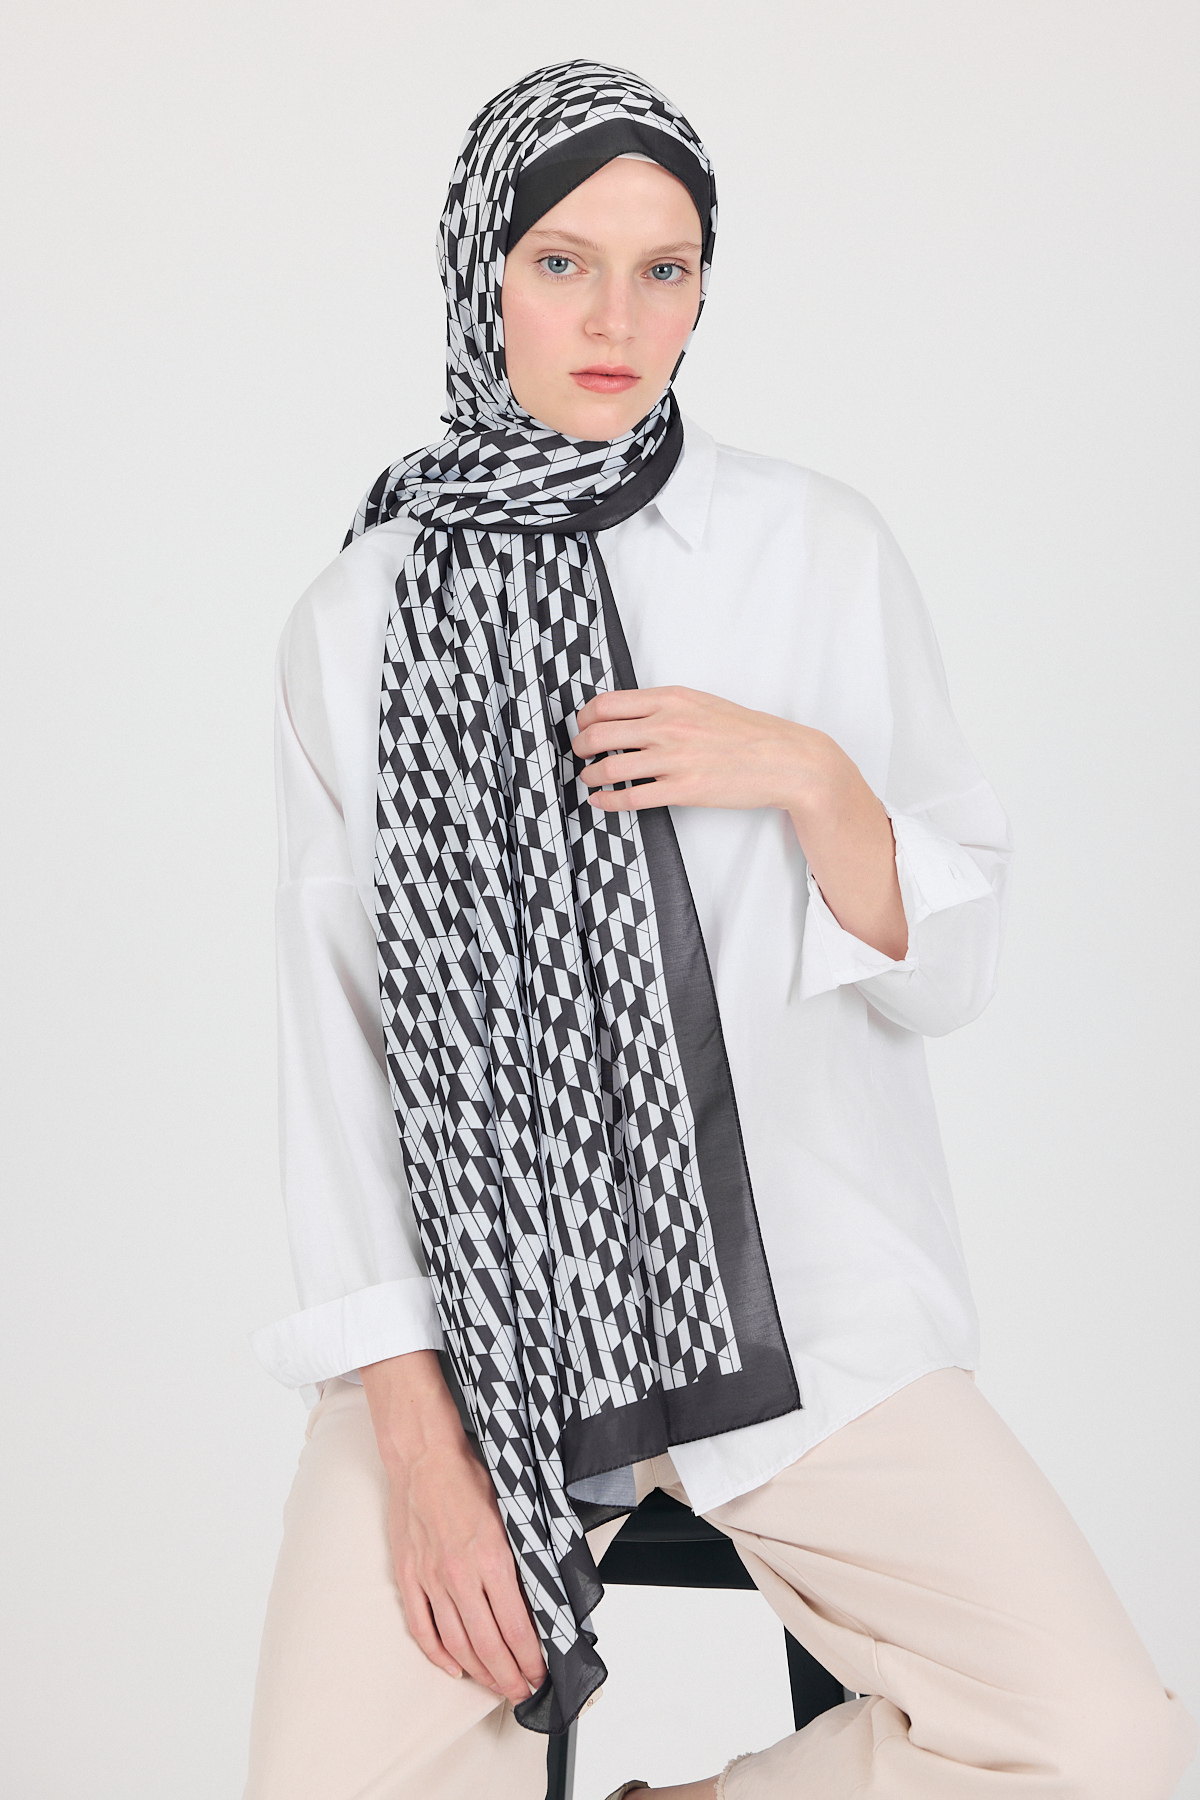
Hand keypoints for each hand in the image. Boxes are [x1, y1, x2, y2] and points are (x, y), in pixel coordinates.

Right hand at [359, 1351, 546, 1705]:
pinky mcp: (409, 1576)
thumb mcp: (511, 1511)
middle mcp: (459, 1575)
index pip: (517, 1625)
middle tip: (523, 1690)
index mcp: (491, 1557)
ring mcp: (430, 1579)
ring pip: (457, 1643)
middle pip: (488, 1644)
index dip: (530, 1657)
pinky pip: (423, 1627)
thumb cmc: (468, 1475)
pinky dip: (438, 1654)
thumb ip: (524, 1553)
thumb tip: (546, 1589)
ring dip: (479, 1671)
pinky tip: (453, 1667)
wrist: (423, 1455)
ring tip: (496, 1685)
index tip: (540, 1673)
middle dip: (509, 1674)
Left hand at [571, 684, 825, 814]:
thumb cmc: (747, 732)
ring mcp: (675, 758)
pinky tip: (601, 801)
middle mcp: (668, 725)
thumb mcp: (702, 703)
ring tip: (589, 779)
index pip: (607, 703)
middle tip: (579, 754)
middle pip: (599, 734)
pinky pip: (631, 797)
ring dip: (589, 776)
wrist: (785, 759)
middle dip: (580, 746)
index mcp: (672, 698)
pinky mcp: (683, 790)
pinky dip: (607, 801)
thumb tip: (629, 716)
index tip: (583, 726)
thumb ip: (666, 706)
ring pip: (609, 767)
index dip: (585, 717)